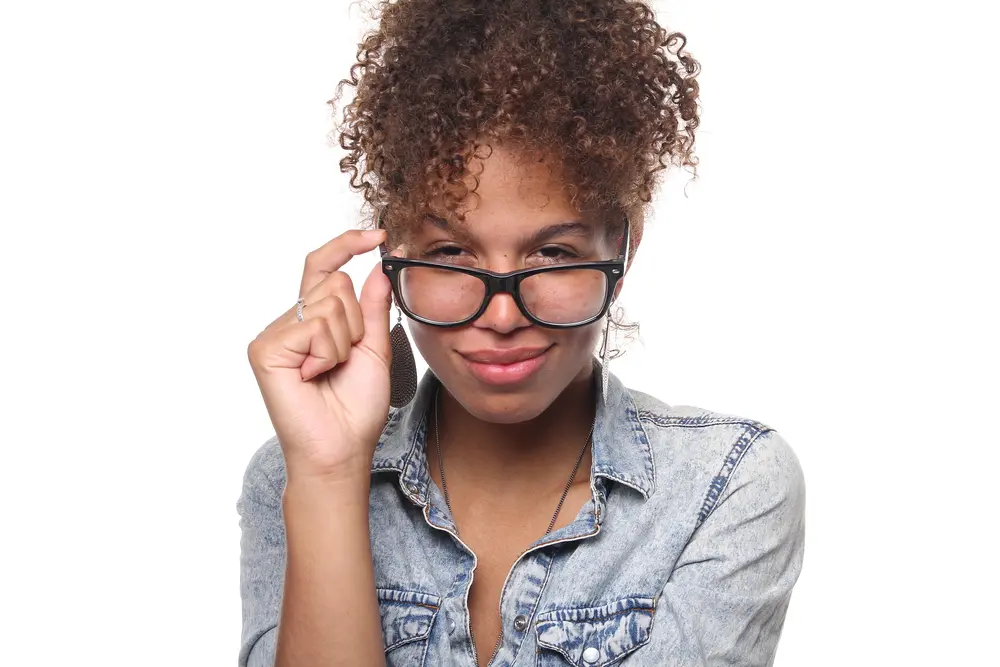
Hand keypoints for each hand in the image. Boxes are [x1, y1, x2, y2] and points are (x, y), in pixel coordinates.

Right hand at [247, 229, 392, 482]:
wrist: (342, 447)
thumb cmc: (356, 406)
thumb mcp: (373, 348)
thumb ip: (373, 306)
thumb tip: (379, 265)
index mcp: (313, 319)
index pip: (324, 267)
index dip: (347, 244)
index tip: (377, 235)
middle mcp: (289, 321)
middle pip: (335, 284)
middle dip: (356, 323)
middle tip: (345, 360)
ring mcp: (274, 334)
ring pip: (329, 304)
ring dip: (344, 342)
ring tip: (329, 372)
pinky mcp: (265, 348)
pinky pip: (314, 327)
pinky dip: (327, 354)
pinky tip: (314, 377)